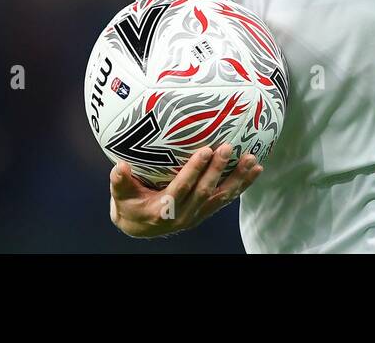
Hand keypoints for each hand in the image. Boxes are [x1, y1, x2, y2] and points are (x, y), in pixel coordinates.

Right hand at [109, 142, 263, 237]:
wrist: (140, 226)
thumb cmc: (129, 204)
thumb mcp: (120, 195)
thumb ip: (119, 181)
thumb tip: (119, 166)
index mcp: (163, 209)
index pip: (182, 188)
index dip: (195, 170)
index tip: (206, 150)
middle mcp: (183, 214)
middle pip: (205, 191)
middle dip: (219, 170)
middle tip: (229, 147)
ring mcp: (197, 214)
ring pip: (220, 197)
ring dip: (238, 179)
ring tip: (253, 161)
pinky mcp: (205, 212)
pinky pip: (226, 199)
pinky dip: (241, 185)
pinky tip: (254, 171)